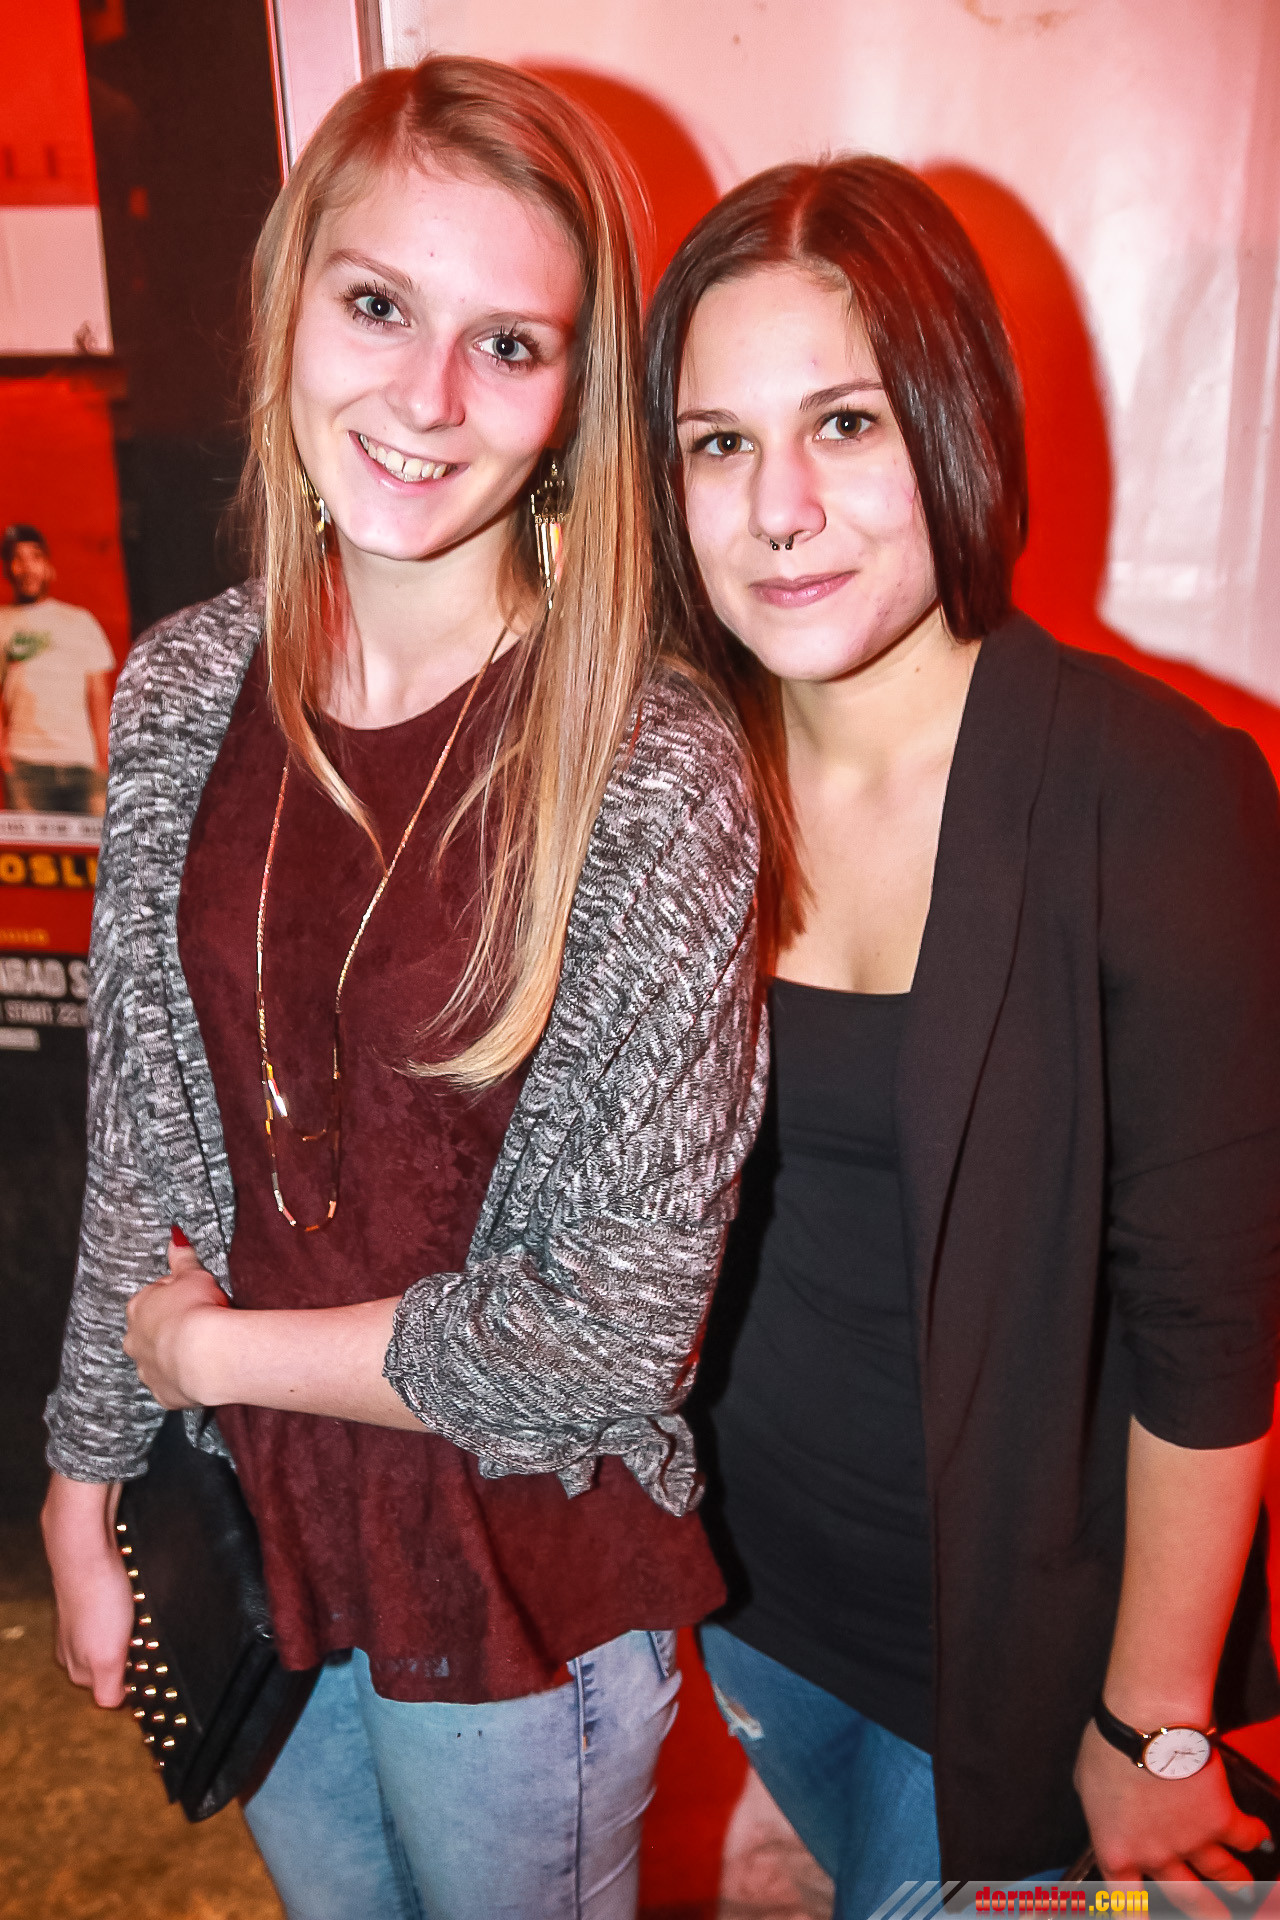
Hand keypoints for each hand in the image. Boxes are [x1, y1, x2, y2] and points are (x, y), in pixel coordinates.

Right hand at [41, 1473, 133, 1706]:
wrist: (86, 1547)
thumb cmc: (97, 1600)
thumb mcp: (105, 1656)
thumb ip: (108, 1686)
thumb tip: (114, 1703)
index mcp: (75, 1667)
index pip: (109, 1689)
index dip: (133, 1679)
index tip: (148, 1666)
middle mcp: (73, 1646)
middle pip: (113, 1662)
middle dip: (133, 1653)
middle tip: (145, 1637)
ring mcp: (81, 1619)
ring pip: (116, 1635)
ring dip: (133, 1629)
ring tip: (142, 1615)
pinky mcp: (92, 1595)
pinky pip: (117, 1610)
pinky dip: (130, 1607)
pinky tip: (134, 1597)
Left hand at [123, 1234, 228, 1408]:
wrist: (207, 1354)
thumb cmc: (198, 1310)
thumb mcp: (193, 1275)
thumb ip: (182, 1257)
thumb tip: (175, 1236)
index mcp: (139, 1307)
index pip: (153, 1298)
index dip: (177, 1298)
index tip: (196, 1299)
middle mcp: (135, 1340)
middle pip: (150, 1332)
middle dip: (169, 1329)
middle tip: (201, 1324)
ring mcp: (147, 1369)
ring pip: (157, 1360)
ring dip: (174, 1355)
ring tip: (203, 1350)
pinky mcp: (162, 1393)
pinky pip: (171, 1385)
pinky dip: (183, 1380)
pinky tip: (201, 1371)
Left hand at [1076, 1717, 1268, 1901]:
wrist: (1147, 1722)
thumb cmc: (1109, 1744)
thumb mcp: (1085, 1783)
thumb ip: (1098, 1810)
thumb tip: (1104, 1811)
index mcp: (1117, 1850)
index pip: (1127, 1902)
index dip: (1139, 1917)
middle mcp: (1156, 1856)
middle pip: (1188, 1898)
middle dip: (1207, 1912)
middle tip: (1219, 1917)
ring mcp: (1192, 1843)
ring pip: (1223, 1876)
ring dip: (1237, 1883)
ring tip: (1244, 1889)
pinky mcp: (1221, 1821)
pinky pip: (1245, 1837)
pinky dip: (1255, 1836)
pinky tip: (1259, 1837)